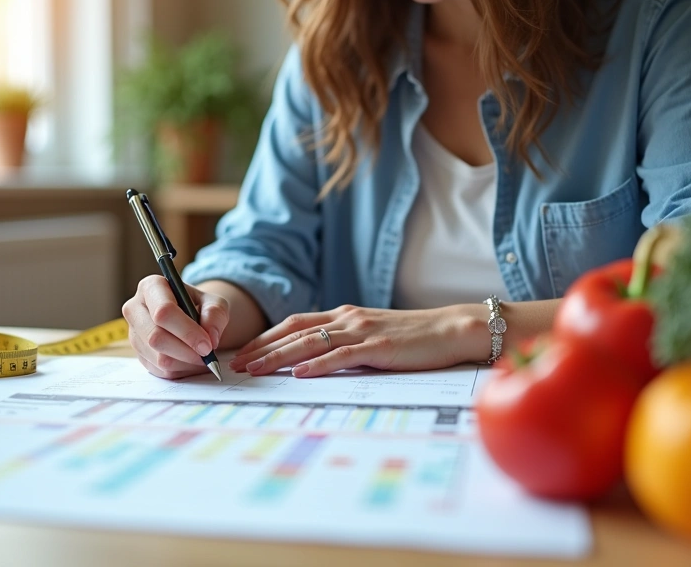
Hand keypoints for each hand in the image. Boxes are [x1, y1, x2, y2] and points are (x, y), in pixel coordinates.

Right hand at [122, 275, 229, 379]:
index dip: (186, 331)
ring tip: (202, 356)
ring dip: (186, 362)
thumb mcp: (214, 303)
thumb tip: (210, 337)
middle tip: (207, 354)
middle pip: (155, 337)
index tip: (208, 344)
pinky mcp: (139, 354)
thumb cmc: (199, 307)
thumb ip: (215, 315)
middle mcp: (135, 309)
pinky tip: (191, 360)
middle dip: (186, 351)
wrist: (191, 319)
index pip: (163, 312)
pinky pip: (160, 370)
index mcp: (151, 287)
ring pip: (158, 357)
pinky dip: (181, 369)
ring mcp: (133, 334)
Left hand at [229, 304, 488, 377]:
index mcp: (344, 315)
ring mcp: (362, 330)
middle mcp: (347, 318)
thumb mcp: (373, 336)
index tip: (244, 353)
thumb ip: (346, 344)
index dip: (266, 338)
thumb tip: (316, 362)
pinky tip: (299, 374)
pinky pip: (341, 355)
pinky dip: (317, 364)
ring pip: (310, 342)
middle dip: (262, 348)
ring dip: (278, 357)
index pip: (294, 324)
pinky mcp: (378, 346)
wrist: (453, 329)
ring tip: (255, 370)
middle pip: (294, 331)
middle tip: (237, 364)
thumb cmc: (414, 338)